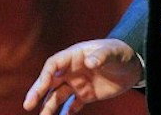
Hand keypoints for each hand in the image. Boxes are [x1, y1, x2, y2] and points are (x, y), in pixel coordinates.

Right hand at [22, 38, 140, 113]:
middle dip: (38, 92)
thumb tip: (90, 63)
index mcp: (73, 56)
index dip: (45, 75)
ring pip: (57, 96)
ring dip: (49, 107)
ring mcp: (77, 83)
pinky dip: (66, 113)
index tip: (41, 86)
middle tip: (28, 105)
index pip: (53, 65)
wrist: (132, 65)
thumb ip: (101, 56)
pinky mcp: (85, 95)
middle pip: (50, 81)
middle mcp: (71, 70)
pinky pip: (72, 105)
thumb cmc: (119, 52)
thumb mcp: (112, 52)